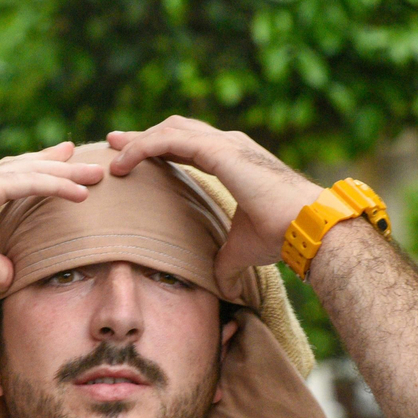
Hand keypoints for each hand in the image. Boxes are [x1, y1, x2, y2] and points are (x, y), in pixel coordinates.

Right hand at [0, 142, 105, 299]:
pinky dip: (55, 184)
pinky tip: (79, 190)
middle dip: (57, 161)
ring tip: (95, 172)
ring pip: (31, 170)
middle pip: (25, 166)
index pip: (12, 177)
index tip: (63, 163)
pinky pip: (27, 183)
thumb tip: (10, 274)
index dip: (39, 169)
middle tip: (84, 156)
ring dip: (66, 170)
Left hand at [106, 117, 324, 281]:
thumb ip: (225, 264)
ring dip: (137, 139)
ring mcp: (224, 143)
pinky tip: (124, 163)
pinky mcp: (219, 151)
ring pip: (168, 130)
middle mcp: (228, 144)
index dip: (158, 147)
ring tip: (112, 149)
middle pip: (174, 129)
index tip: (132, 156)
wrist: (305, 226)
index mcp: (232, 160)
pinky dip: (143, 148)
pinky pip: (169, 141)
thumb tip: (222, 289)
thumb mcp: (242, 251)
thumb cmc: (281, 235)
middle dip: (143, 136)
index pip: (187, 145)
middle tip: (114, 145)